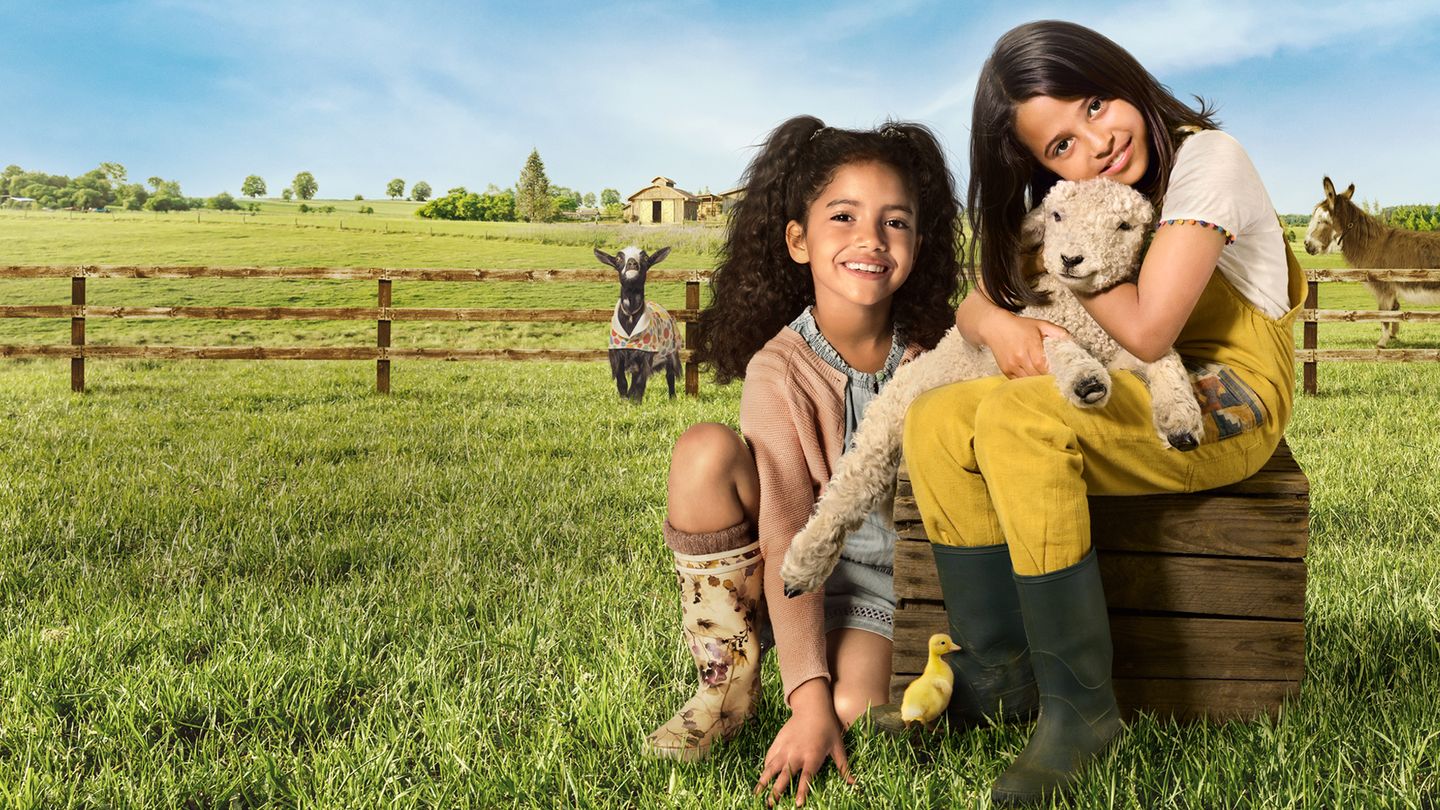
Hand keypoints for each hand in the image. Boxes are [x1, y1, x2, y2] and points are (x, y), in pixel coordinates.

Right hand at [753, 686, 853, 806]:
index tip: (798, 804)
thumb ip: (844, 767)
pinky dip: (765, 768)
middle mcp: (796, 754)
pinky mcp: (778, 741)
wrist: (812, 706)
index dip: (802, 791)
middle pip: (784, 776)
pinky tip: (761, 778)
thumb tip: (854, 784)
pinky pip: (769, 757)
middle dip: (776, 792)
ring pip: (771, 767)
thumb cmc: (828, 727)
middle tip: (770, 805)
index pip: (806, 778)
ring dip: (763, 782)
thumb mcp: (839, 746)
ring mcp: (785, 748)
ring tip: (757, 795)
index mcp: (813, 756)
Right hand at [978, 308, 1070, 378]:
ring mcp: (1011, 365)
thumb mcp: (1039, 324)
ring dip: (1037, 382)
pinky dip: (1026, 382)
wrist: (994, 327)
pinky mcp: (1005, 370)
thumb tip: (1070, 339)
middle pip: (1036, 375)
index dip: (1051, 372)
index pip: (1042, 365)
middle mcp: (1019, 357)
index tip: (1058, 374)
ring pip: (1028, 380)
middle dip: (1046, 379)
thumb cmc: (1018, 326)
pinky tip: (1032, 379)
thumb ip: (1056, 331)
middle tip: (1054, 380)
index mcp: (1030, 345)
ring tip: (1044, 381)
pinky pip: (1019, 381)